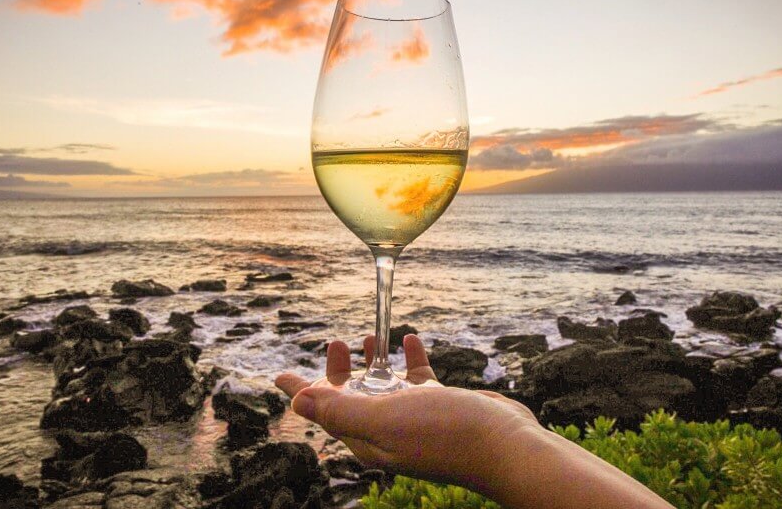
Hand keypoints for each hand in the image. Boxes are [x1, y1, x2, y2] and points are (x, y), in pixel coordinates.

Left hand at [275, 334, 537, 491]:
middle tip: (336, 340)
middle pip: (351, 397)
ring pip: (384, 386)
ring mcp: (415, 418)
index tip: (278, 374)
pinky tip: (409, 339)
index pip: (323, 412)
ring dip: (372, 362)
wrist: (504, 443)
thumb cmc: (442, 433)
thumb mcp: (384, 419)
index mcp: (366, 437)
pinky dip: (410, 357)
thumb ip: (341, 410)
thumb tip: (297, 402)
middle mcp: (387, 429)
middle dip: (338, 371)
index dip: (300, 391)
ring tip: (366, 338)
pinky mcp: (441, 405)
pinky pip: (418, 378)